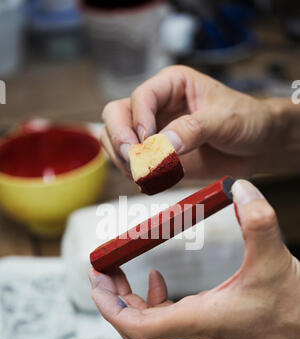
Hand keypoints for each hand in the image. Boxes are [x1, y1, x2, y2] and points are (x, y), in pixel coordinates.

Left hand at [89, 180, 299, 338]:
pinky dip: (154, 296)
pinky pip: (168, 313)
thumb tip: (238, 187)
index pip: (137, 326)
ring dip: (129, 297)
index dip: (110, 308)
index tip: (95, 284)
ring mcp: (200, 325)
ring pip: (149, 319)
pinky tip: (157, 278)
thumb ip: (258, 220)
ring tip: (119, 272)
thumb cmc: (294, 314)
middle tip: (99, 271)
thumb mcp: (275, 261)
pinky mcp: (210, 321)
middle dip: (112, 297)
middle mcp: (194, 326)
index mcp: (198, 317)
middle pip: (135, 323)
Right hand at [100, 66, 297, 178]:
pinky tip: (152, 180)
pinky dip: (134, 174)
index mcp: (171, 85)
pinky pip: (131, 164)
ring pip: (116, 141)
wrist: (257, 146)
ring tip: (146, 173)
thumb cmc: (246, 120)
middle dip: (120, 138)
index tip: (147, 141)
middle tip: (135, 160)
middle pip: (116, 116)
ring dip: (123, 159)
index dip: (139, 119)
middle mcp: (156, 107)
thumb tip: (163, 145)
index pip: (141, 97)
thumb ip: (193, 129)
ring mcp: (152, 133)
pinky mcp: (155, 157)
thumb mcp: (224, 119)